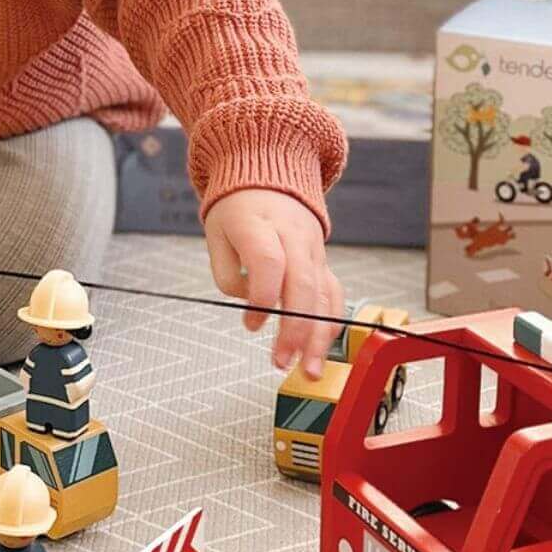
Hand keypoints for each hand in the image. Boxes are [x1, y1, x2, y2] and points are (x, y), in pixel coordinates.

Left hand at [204, 187, 343, 378]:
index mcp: (259, 224)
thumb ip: (228, 275)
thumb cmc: (238, 211)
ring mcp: (312, 249)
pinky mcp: (323, 261)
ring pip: (323, 293)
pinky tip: (323, 347)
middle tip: (281, 361)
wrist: (268, 181)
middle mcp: (292, 235)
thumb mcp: (216, 235)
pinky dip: (331, 322)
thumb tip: (253, 307)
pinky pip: (334, 293)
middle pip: (302, 284)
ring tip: (309, 370)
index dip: (262, 297)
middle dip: (295, 329)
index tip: (251, 324)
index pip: (268, 261)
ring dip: (318, 336)